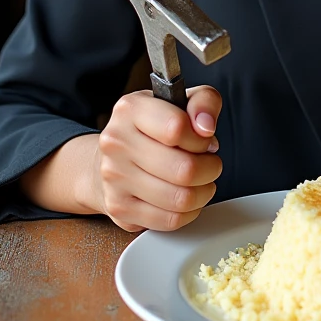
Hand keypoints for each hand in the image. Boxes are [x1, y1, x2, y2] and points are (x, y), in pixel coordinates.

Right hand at [88, 85, 222, 232]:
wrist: (111, 158)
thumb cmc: (153, 128)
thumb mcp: (181, 100)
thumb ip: (204, 102)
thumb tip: (206, 127)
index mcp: (131, 110)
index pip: (177, 128)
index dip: (202, 138)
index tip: (204, 140)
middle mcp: (116, 143)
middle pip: (184, 169)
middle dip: (210, 168)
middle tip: (210, 163)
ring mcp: (114, 179)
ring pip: (180, 199)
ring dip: (203, 191)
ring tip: (201, 180)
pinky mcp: (120, 209)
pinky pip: (170, 220)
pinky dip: (189, 211)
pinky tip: (187, 197)